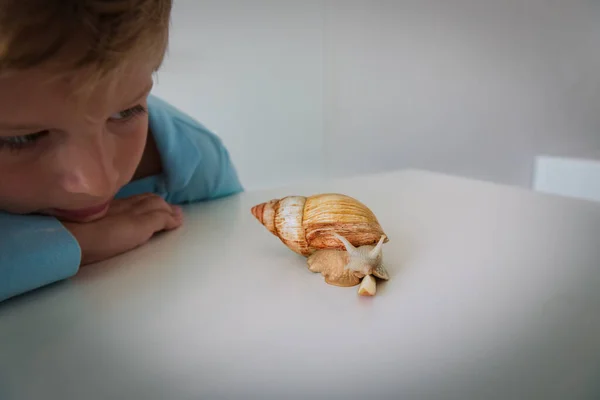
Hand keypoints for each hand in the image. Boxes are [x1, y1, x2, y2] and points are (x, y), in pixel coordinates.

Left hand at [62, 193, 182, 264]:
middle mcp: (124, 204)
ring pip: (134, 203)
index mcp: (136, 206)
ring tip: (154, 212)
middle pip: (146, 200)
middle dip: (160, 205)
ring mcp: (109, 210)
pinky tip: (128, 216)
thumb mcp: (140, 227)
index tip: (178, 217)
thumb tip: (178, 214)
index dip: (168, 209)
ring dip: (147, 207)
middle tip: (170, 213)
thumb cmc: (108, 235)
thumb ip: (159, 219)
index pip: (157, 203)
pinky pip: (122, 209)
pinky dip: (132, 210)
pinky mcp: (96, 218)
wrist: (71, 239)